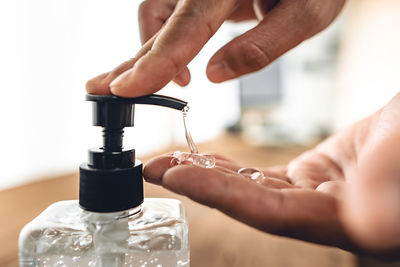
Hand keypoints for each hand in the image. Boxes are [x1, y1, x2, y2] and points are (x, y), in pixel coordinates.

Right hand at [86, 0, 344, 96]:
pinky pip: (171, 17)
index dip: (155, 62)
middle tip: (100, 90)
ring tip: (142, 85)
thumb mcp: (309, 12)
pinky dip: (165, 44)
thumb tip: (212, 75)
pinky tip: (174, 67)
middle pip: (157, 21)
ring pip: (157, 17)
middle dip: (131, 61)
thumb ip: (263, 44)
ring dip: (146, 55)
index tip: (126, 90)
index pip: (185, 27)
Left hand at [143, 93, 399, 258]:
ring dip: (209, 174)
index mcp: (339, 221)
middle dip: (197, 185)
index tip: (175, 177)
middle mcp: (318, 215)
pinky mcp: (311, 176)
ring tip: (172, 160)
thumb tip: (367, 222)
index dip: (217, 197)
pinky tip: (208, 160)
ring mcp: (312, 195)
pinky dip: (233, 168)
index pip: (264, 213)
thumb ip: (386, 189)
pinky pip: (262, 176)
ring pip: (250, 188)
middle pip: (245, 203)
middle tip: (155, 167)